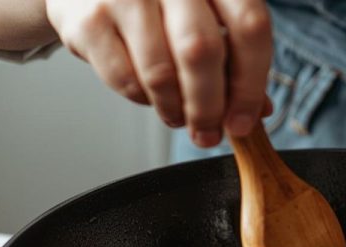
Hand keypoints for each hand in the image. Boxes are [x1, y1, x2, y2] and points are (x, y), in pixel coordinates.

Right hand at [45, 0, 272, 145]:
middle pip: (202, 52)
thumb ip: (236, 58)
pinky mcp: (88, 18)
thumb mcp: (207, 17)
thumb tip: (257, 110)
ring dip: (174, 110)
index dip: (251, 85)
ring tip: (178, 117)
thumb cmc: (160, 2)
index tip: (243, 122)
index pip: (249, 28)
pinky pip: (125, 79)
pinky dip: (142, 99)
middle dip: (208, 108)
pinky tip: (149, 93)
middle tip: (208, 135)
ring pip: (161, 73)